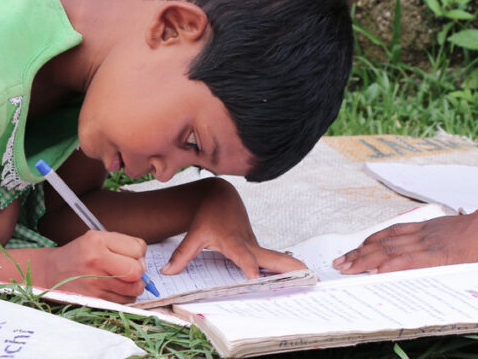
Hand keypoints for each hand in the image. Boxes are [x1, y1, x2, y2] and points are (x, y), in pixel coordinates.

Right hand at [42, 230, 147, 302]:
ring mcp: (95, 283)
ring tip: (122, 279)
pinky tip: (113, 289)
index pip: (138, 248)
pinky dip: (124, 296)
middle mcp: (96, 261)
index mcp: (97, 241)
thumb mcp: (96, 238)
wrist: (53, 273)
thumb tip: (144, 262)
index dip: (139, 252)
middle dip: (139, 271)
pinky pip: (125, 302)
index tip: (130, 255)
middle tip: (130, 269)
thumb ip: (122, 244)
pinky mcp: (96, 300)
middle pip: (137, 271)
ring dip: (133, 285)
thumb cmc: (79, 254)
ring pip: (134, 289)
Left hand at [160, 178, 304, 278]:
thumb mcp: (193, 234)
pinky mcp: (257, 248)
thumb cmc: (207, 215)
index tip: (253, 278)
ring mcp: (255, 246)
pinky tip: (296, 280)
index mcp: (232, 240)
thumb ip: (182, 255)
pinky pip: (271, 261)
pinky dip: (284, 269)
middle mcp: (248, 243)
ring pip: (274, 258)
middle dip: (286, 266)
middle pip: (269, 257)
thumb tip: (166, 273)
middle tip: (305, 275)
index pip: (241, 256)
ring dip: (291, 269)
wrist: (220, 197)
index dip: (247, 266)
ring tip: (310, 280)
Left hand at [333, 205, 477, 273]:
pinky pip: (409, 261)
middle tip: (339, 262)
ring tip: (347, 268)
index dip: (370, 242)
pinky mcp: (437, 256)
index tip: (354, 249)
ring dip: (365, 260)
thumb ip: (445, 242)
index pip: (390, 233)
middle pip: (383, 242)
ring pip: (389, 251)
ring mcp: (428, 244)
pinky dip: (390, 266)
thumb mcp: (458, 234)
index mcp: (427, 228)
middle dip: (358, 252)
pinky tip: (375, 271)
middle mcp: (422, 234)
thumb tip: (443, 251)